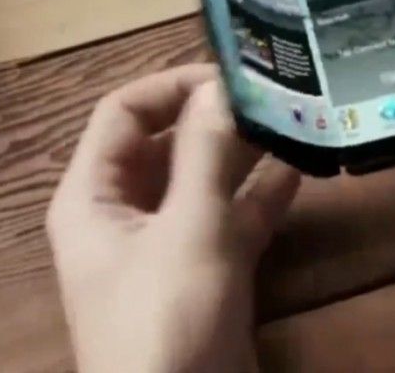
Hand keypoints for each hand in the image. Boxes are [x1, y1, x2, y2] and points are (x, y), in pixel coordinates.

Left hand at [46, 64, 299, 372]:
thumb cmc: (166, 320)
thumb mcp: (187, 231)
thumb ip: (205, 154)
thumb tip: (219, 85)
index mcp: (93, 196)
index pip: (122, 113)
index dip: (172, 85)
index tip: (231, 75)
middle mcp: (124, 214)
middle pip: (165, 144)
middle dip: (214, 117)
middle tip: (273, 92)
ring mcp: (166, 246)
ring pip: (202, 182)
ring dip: (243, 154)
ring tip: (294, 118)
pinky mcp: (204, 275)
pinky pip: (229, 221)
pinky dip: (260, 197)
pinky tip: (302, 168)